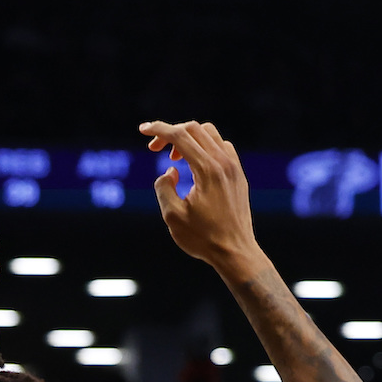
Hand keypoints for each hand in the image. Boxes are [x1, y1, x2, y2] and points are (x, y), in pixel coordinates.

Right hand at [142, 119, 261, 276]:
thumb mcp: (173, 215)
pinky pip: (221, 146)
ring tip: (173, 158)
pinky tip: (193, 163)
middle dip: (171, 133)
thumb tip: (170, 171)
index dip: (159, 129)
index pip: (181, 136)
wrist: (236, 252)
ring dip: (188, 138)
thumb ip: (164, 188)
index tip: (142, 129)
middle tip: (154, 148)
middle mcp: (224, 163)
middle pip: (194, 129)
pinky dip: (204, 146)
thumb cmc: (203, 238)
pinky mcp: (238, 175)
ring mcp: (234, 168)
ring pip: (210, 134)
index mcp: (208, 170)